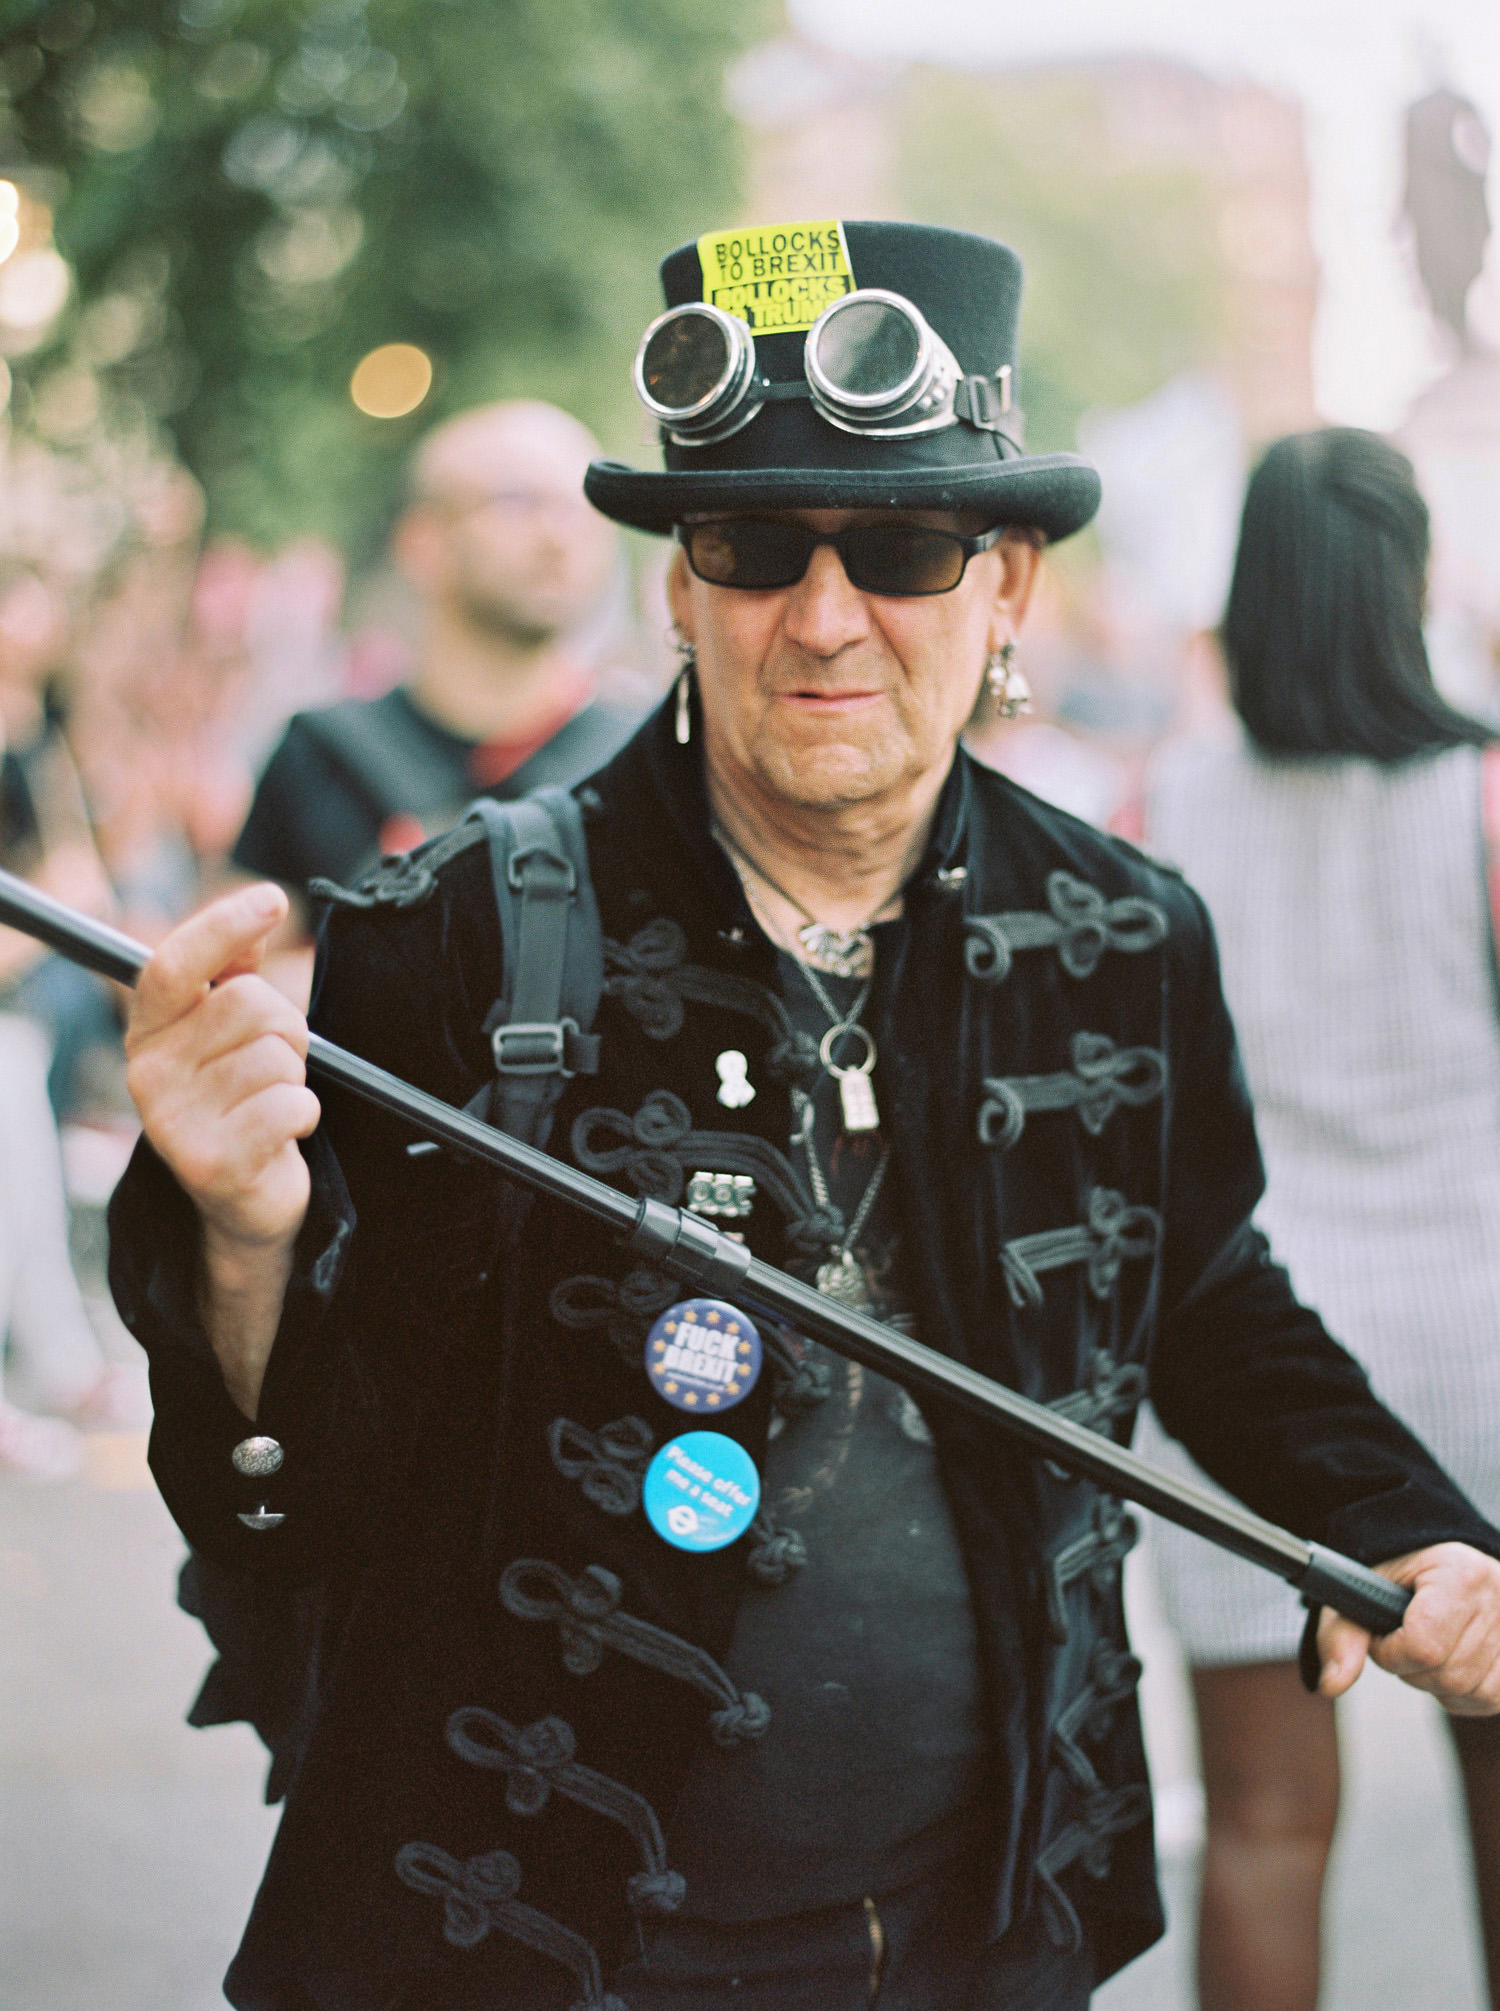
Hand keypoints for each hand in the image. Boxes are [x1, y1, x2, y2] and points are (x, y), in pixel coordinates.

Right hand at [124, 884, 318, 1253]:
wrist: (243, 1200)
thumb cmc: (242, 1100)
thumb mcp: (229, 1032)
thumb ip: (236, 970)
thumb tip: (259, 907)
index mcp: (148, 1032)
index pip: (172, 964)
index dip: (223, 926)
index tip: (272, 899)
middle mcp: (147, 1074)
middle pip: (249, 1004)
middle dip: (287, 1027)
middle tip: (279, 1061)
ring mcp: (172, 1122)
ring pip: (276, 1056)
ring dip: (296, 1076)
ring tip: (274, 1102)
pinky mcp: (210, 1164)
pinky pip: (289, 1105)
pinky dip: (304, 1114)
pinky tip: (284, 1132)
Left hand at [1316, 1543, 1499, 1713]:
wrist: (1439, 1562)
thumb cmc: (1400, 1577)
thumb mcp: (1361, 1592)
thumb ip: (1342, 1636)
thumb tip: (1332, 1684)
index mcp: (1459, 1572)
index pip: (1424, 1644)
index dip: (1392, 1651)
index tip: (1384, 1633)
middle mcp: (1497, 1597)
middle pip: (1446, 1674)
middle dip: (1411, 1667)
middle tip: (1404, 1639)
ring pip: (1468, 1692)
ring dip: (1435, 1682)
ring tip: (1428, 1647)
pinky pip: (1487, 1700)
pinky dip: (1460, 1692)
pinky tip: (1449, 1662)